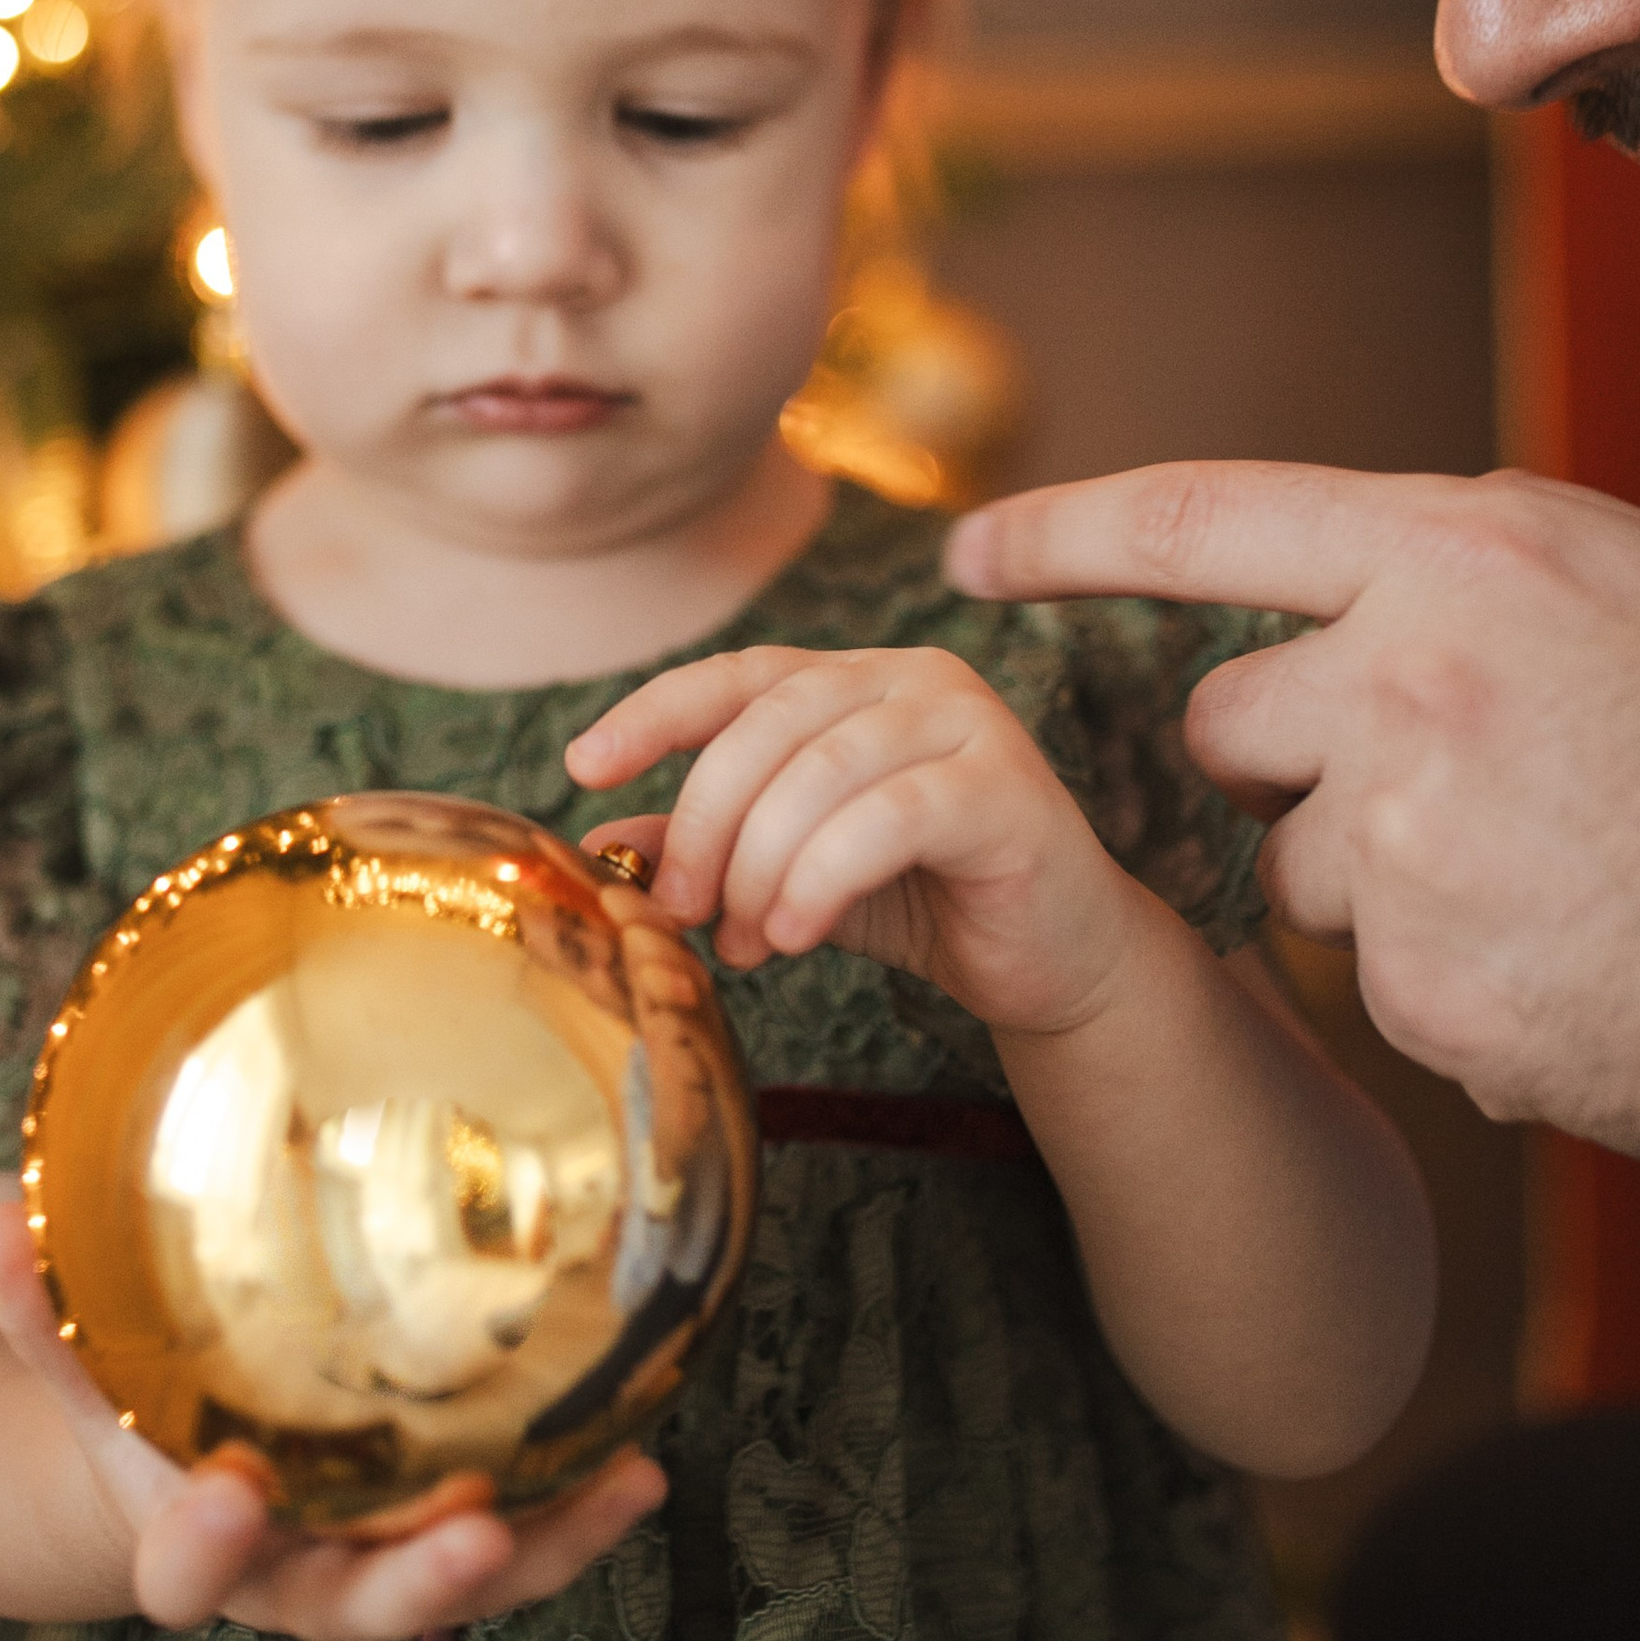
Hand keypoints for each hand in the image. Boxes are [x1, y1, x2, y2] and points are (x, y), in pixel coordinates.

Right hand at [0, 1201, 665, 1640]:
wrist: (166, 1494)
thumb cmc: (123, 1416)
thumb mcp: (72, 1369)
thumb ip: (36, 1312)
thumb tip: (5, 1216)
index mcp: (187, 1543)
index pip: (184, 1568)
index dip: (205, 1544)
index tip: (225, 1495)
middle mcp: (290, 1579)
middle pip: (359, 1607)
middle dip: (419, 1579)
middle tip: (477, 1540)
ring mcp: (369, 1569)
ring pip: (460, 1586)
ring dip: (542, 1549)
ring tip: (620, 1492)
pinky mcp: (436, 1545)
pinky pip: (516, 1544)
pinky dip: (577, 1512)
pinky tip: (644, 1467)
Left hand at [566, 642, 1152, 1040]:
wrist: (1055, 964)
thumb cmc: (923, 903)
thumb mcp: (791, 872)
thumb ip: (708, 848)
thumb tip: (599, 844)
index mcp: (856, 680)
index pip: (738, 675)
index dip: (654, 712)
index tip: (584, 767)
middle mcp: (912, 678)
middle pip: (769, 723)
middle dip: (706, 821)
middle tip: (680, 907)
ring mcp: (968, 723)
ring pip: (822, 770)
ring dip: (761, 864)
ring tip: (747, 942)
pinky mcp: (1007, 788)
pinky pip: (888, 817)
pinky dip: (821, 876)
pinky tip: (795, 933)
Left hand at [944, 462, 1639, 1164]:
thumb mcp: (1634, 589)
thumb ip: (1468, 585)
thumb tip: (1350, 600)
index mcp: (1467, 552)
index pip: (1205, 520)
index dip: (1068, 532)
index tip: (966, 546)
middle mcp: (1413, 678)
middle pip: (1230, 726)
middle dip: (1295, 765)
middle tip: (1450, 789)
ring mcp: (1411, 837)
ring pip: (1296, 866)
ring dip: (1381, 883)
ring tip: (1553, 880)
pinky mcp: (1426, 981)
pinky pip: (1378, 976)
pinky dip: (1454, 981)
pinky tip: (1570, 962)